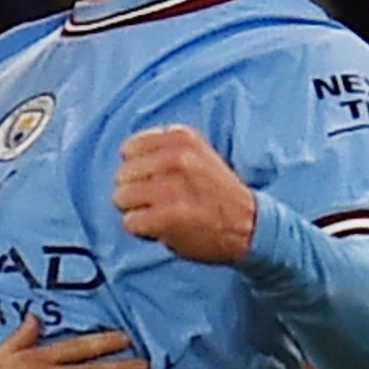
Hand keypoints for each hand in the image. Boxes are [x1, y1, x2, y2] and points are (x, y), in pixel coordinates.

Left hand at [113, 125, 256, 264]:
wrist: (248, 225)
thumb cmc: (215, 192)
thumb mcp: (195, 154)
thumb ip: (161, 150)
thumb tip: (123, 160)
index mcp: (180, 137)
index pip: (128, 150)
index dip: (138, 170)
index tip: (158, 181)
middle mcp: (175, 157)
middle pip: (121, 175)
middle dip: (135, 192)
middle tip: (162, 202)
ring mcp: (171, 187)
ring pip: (120, 198)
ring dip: (137, 211)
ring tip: (162, 214)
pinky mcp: (168, 217)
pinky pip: (130, 222)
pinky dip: (143, 231)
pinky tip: (164, 228)